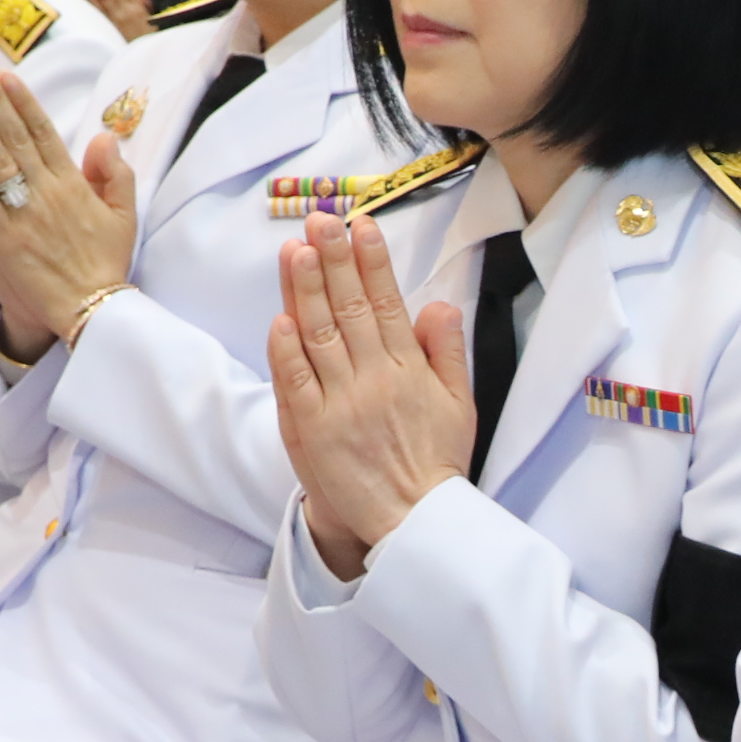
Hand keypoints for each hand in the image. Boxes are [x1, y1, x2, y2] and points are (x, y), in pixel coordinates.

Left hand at [0, 63, 136, 358]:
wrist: (88, 311)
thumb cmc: (104, 265)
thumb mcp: (124, 217)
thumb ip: (115, 174)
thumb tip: (104, 136)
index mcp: (73, 185)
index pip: (44, 133)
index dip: (22, 102)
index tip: (5, 76)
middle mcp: (45, 193)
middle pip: (15, 138)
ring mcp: (20, 215)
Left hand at [264, 214, 475, 579]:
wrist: (415, 522)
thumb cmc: (436, 462)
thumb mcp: (460, 404)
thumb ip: (448, 351)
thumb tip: (439, 304)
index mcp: (410, 370)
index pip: (387, 303)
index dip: (372, 261)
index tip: (361, 224)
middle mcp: (375, 380)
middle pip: (350, 308)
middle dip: (334, 259)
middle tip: (321, 219)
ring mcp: (341, 404)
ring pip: (320, 335)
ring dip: (306, 290)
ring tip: (296, 249)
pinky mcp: (314, 430)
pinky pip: (296, 383)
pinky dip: (286, 351)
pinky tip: (280, 316)